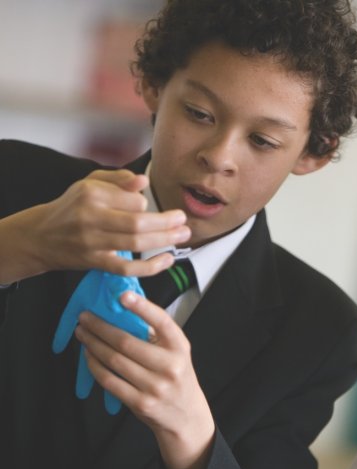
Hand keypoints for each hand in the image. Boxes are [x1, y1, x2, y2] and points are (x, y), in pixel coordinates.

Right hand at [0, 169, 190, 282]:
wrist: (39, 236)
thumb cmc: (72, 207)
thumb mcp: (89, 183)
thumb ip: (118, 179)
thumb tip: (143, 182)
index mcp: (91, 194)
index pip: (133, 200)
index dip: (148, 204)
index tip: (151, 207)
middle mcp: (90, 217)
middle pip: (138, 223)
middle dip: (166, 223)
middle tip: (184, 221)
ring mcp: (92, 242)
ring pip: (135, 244)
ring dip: (164, 241)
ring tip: (182, 236)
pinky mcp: (94, 262)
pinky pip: (126, 268)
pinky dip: (150, 267)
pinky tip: (167, 260)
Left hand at [75, 291, 214, 468]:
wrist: (186, 415)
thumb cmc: (176, 376)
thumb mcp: (177, 352)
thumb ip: (157, 334)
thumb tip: (124, 311)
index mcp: (180, 347)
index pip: (162, 322)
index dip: (141, 307)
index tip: (122, 295)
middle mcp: (170, 366)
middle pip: (127, 342)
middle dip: (101, 327)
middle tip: (85, 317)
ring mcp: (155, 386)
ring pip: (114, 361)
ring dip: (93, 345)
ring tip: (83, 334)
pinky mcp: (140, 403)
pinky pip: (110, 381)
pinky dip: (94, 366)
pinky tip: (88, 355)